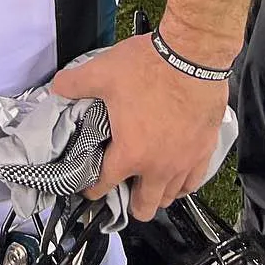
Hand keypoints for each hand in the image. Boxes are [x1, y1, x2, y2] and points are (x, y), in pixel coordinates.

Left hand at [52, 32, 228, 220]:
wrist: (192, 57)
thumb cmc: (151, 67)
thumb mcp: (102, 73)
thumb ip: (75, 84)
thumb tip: (59, 87)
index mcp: (130, 152)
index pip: (105, 185)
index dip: (91, 189)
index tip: (89, 186)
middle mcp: (159, 166)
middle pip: (143, 207)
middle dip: (129, 203)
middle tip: (121, 187)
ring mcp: (185, 162)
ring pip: (170, 198)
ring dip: (156, 193)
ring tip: (146, 180)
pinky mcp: (205, 151)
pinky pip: (194, 182)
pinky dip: (183, 183)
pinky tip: (176, 174)